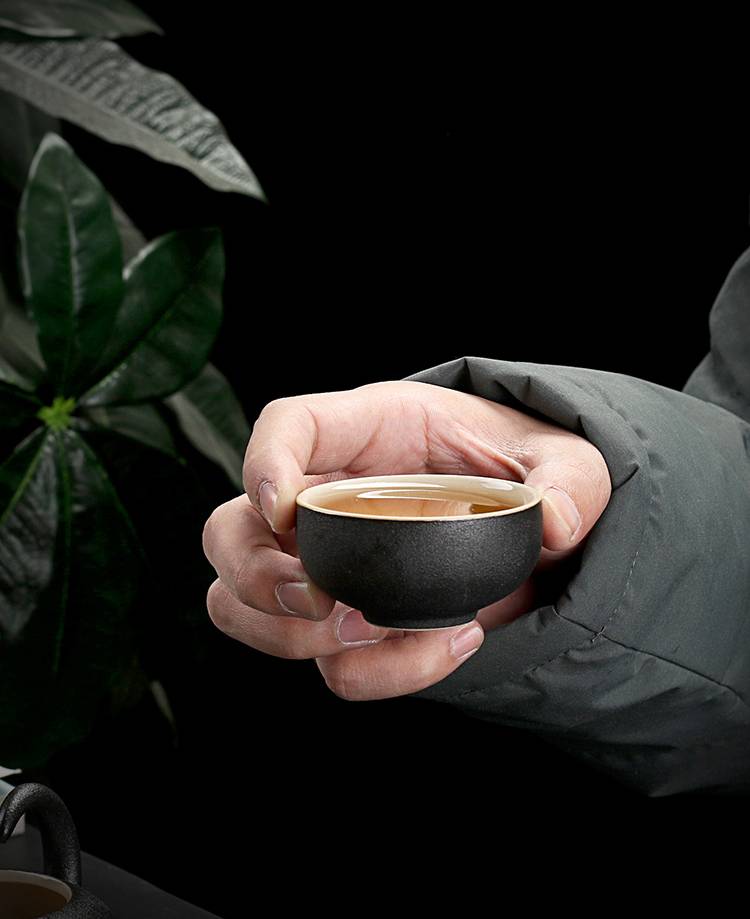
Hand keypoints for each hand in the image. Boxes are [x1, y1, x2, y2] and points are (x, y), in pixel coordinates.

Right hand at [202, 380, 610, 699]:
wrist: (534, 534)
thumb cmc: (528, 472)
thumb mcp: (567, 457)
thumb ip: (570, 479)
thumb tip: (555, 522)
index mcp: (368, 434)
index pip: (286, 427)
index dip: (263, 462)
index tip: (282, 508)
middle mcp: (327, 500)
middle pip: (229, 531)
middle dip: (257, 576)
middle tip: (323, 601)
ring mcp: (327, 566)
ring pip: (243, 606)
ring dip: (289, 636)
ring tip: (373, 631)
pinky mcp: (349, 621)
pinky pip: (327, 665)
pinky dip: (375, 673)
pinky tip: (445, 648)